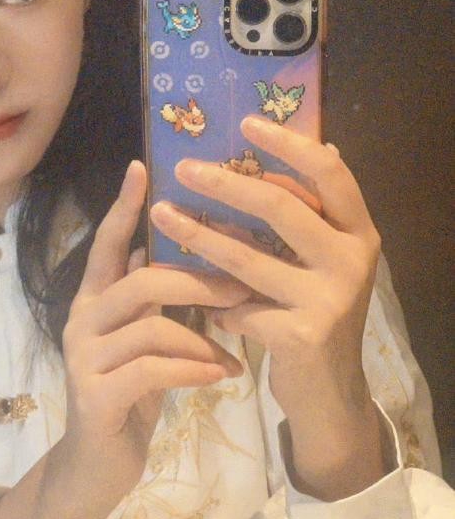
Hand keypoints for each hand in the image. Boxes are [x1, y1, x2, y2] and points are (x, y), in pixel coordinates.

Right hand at [61, 159, 249, 494]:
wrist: (97, 463)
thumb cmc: (129, 393)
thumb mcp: (144, 340)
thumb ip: (155, 302)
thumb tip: (196, 256)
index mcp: (93, 300)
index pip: (107, 243)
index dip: (125, 207)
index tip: (143, 167)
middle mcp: (81, 320)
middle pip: (141, 280)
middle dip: (197, 280)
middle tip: (242, 286)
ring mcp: (84, 358)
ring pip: (151, 326)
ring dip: (203, 335)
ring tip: (236, 348)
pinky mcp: (96, 394)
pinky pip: (154, 369)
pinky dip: (195, 369)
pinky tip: (222, 375)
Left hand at [150, 116, 384, 498]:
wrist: (329, 396)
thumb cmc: (314, 316)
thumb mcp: (321, 264)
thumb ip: (312, 216)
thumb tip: (316, 144)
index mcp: (358, 233)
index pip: (330, 175)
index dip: (289, 144)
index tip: (245, 122)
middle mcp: (352, 260)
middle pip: (279, 207)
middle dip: (224, 183)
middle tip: (182, 168)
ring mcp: (329, 299)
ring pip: (246, 258)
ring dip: (197, 235)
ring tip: (161, 214)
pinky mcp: (300, 335)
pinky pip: (238, 306)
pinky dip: (213, 305)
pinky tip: (201, 307)